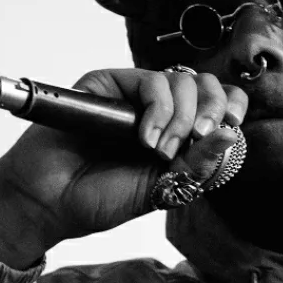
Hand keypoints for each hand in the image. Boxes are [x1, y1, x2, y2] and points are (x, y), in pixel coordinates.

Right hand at [0, 68, 248, 267]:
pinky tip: (144, 136)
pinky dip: (158, 108)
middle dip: (212, 110)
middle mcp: (160, 113)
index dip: (233, 107)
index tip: (230, 127)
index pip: (220, 106)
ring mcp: (135, 98)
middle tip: (198, 139)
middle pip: (207, 86)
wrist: (49, 201)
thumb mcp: (162, 189)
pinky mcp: (109, 84)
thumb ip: (196, 165)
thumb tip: (231, 135)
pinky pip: (150, 81)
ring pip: (182, 81)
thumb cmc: (98, 199)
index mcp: (179, 137)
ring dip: (181, 116)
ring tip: (157, 149)